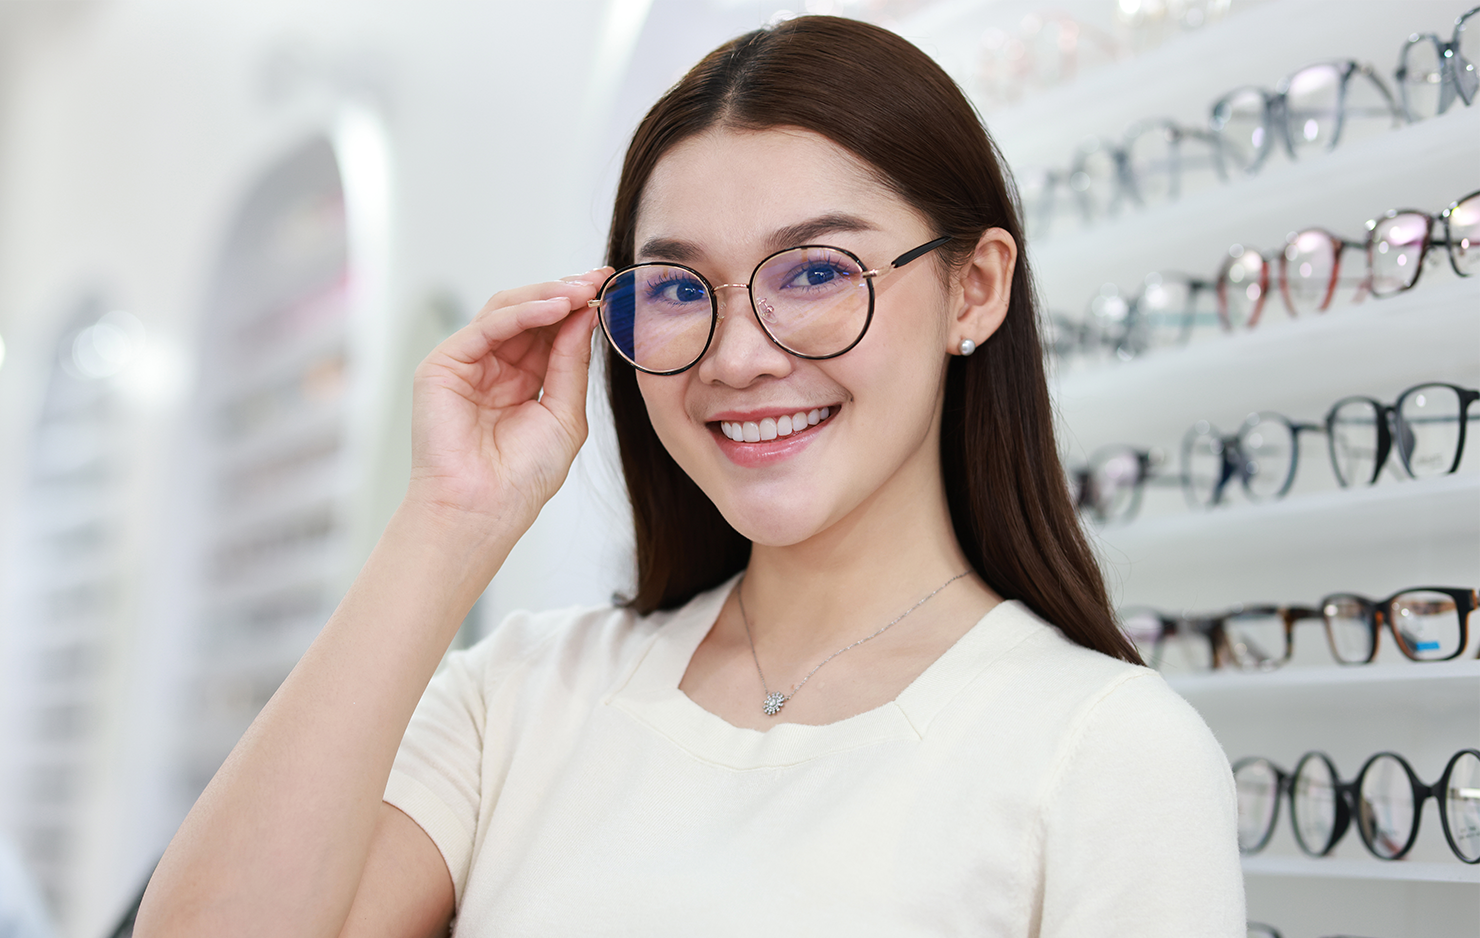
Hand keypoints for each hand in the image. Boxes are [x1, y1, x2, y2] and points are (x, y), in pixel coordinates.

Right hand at [406, 268, 612, 534]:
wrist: (485, 510)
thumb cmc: (522, 477)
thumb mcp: (564, 413)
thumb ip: (571, 363)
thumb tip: (585, 314)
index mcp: (522, 379)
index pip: (550, 330)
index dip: (578, 307)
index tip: (611, 287)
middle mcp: (493, 366)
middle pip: (530, 313)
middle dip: (566, 293)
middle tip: (599, 280)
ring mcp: (467, 363)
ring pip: (507, 310)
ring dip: (548, 296)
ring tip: (583, 290)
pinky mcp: (443, 364)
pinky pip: (487, 326)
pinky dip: (524, 312)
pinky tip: (557, 308)